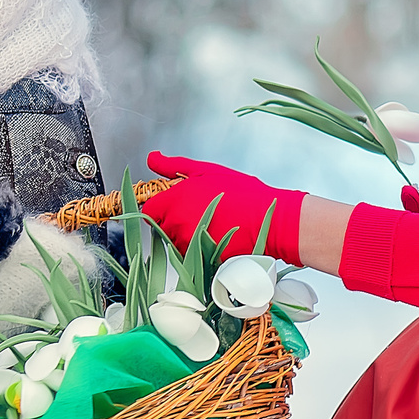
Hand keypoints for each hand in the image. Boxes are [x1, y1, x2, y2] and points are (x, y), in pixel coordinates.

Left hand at [142, 152, 303, 259]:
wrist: (270, 219)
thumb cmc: (242, 193)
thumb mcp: (206, 171)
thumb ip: (174, 166)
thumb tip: (153, 158)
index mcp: (175, 200)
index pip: (148, 211)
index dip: (158, 209)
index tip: (170, 207)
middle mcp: (178, 224)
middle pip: (162, 229)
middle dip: (175, 222)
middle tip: (199, 213)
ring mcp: (189, 244)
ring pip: (176, 244)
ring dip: (188, 237)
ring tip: (211, 224)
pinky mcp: (201, 260)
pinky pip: (192, 257)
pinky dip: (201, 250)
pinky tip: (217, 237)